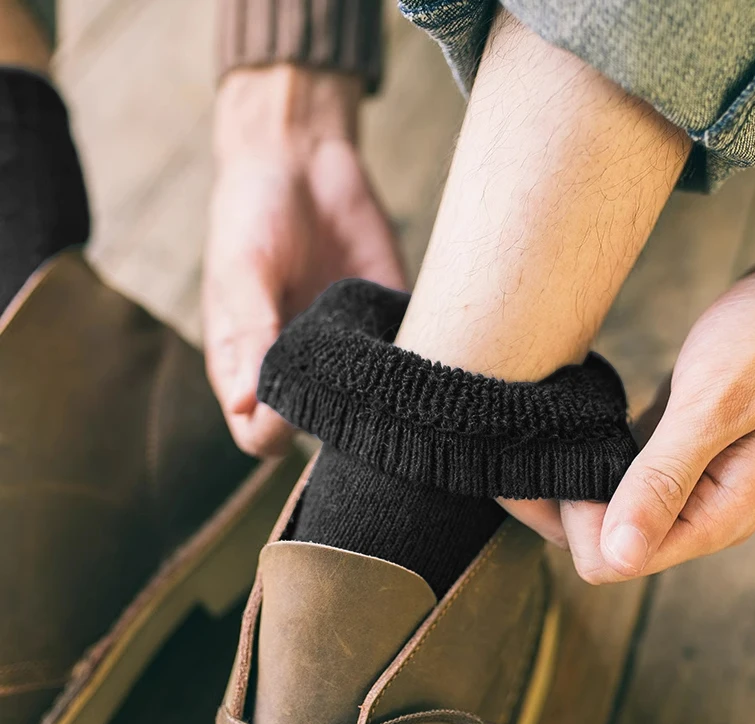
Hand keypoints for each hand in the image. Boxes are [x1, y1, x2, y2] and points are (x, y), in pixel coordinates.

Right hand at [204, 67, 404, 455]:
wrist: (302, 159)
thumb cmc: (252, 214)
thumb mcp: (242, 271)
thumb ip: (248, 336)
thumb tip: (246, 407)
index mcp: (249, 364)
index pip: (258, 432)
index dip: (273, 430)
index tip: (294, 399)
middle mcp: (299, 367)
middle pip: (315, 430)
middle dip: (332, 424)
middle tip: (347, 385)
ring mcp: (344, 350)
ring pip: (365, 407)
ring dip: (375, 400)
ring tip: (379, 363)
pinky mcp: (383, 323)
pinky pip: (402, 362)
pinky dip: (411, 362)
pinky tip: (408, 338)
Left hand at [510, 255, 754, 582]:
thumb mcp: (714, 407)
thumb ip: (665, 481)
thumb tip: (618, 557)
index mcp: (716, 516)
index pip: (616, 560)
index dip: (579, 520)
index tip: (566, 466)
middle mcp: (699, 509)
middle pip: (607, 540)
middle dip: (572, 501)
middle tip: (554, 444)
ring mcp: (685, 482)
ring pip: (608, 507)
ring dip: (580, 478)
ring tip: (565, 433)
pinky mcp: (672, 452)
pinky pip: (618, 475)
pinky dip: (596, 456)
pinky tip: (584, 428)